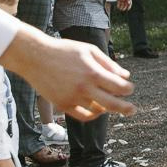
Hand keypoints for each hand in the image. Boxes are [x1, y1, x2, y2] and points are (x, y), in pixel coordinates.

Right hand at [7, 29, 134, 121]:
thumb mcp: (89, 50)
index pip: (119, 87)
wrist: (35, 57)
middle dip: (126, 108)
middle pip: (112, 104)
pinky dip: (93, 114)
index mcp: (93, 73)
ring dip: (107, 108)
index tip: (129, 88)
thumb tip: (125, 76)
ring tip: (109, 102)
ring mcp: (72, 98)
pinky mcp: (62, 105)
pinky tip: (97, 109)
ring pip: (98, 111)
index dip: (128, 89)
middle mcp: (84, 88)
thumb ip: (108, 64)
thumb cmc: (64, 50)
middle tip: (132, 110)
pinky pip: (83, 116)